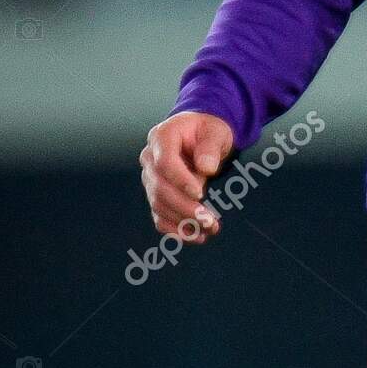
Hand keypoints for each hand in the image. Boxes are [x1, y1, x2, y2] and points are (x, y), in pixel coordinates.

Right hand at [140, 111, 234, 244]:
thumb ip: (211, 147)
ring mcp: (150, 178)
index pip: (164, 163)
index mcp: (162, 137)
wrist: (201, 135)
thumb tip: (206, 168)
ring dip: (182, 222)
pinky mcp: (157, 194)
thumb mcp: (216, 131)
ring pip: (158, 205)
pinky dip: (175, 229)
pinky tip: (195, 236)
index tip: (200, 194)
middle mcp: (150, 158)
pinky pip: (159, 216)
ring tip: (209, 229)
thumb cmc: (208, 131)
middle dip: (184, 207)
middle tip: (208, 220)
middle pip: (160, 188)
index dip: (180, 180)